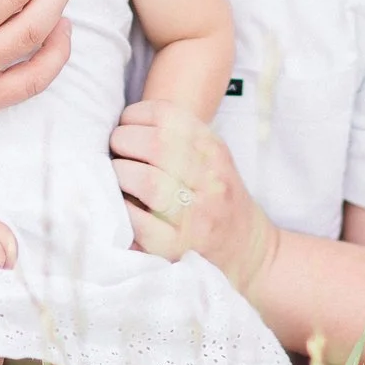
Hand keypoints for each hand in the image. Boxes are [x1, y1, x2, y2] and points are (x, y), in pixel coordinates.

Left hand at [110, 100, 278, 292]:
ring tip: (117, 177)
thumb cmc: (219, 198)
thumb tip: (124, 126)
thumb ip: (179, 139)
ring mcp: (197, 216)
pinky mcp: (179, 247)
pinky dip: (122, 209)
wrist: (248, 249)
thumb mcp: (212, 158)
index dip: (134, 116)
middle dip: (123, 143)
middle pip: (155, 145)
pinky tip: (121, 205)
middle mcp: (211, 180)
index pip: (167, 115)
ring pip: (147, 182)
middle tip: (116, 151)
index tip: (125, 125)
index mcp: (214, 151)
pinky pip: (140, 222)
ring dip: (119, 175)